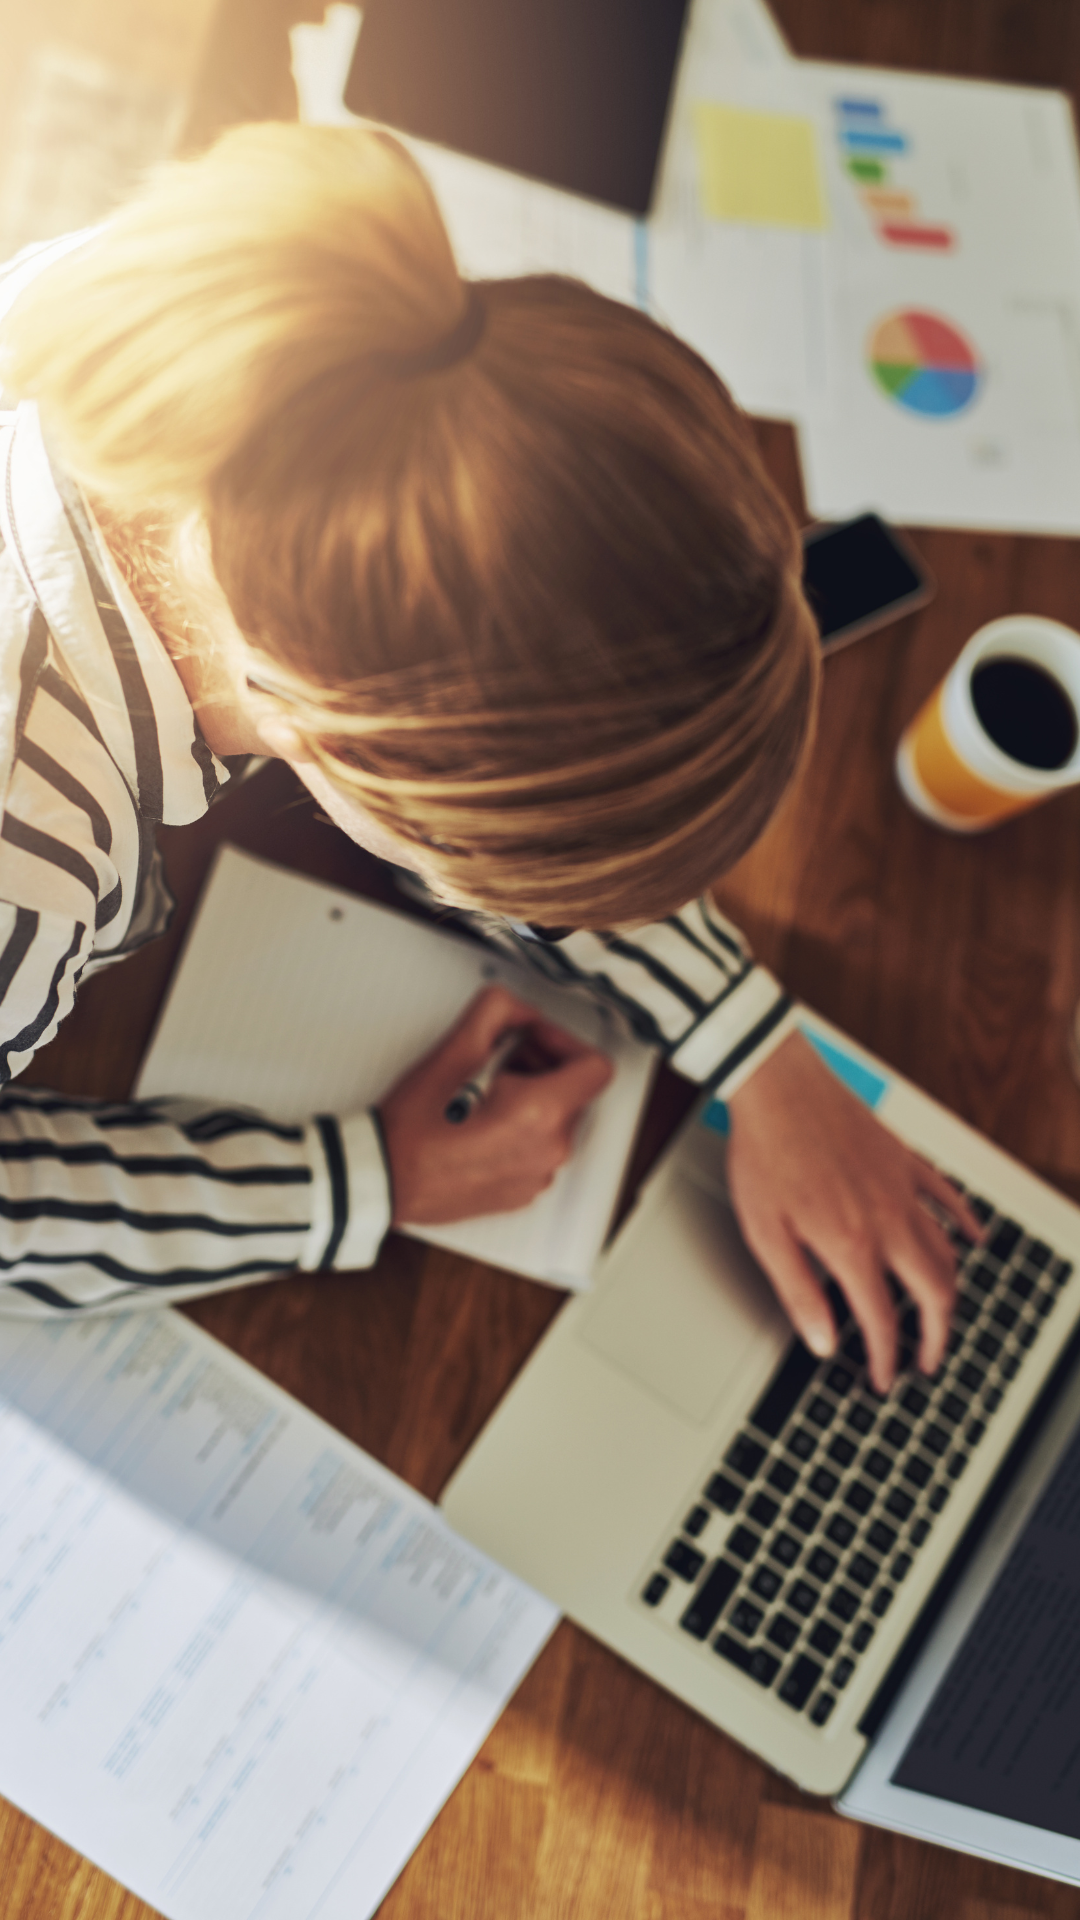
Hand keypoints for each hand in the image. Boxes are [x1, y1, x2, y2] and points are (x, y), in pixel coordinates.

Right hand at [378, 985, 613, 1226]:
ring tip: (484, 1093)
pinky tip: (480, 1125)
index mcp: (541, 1113)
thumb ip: (496, 1012)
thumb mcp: (454, 1050)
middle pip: (573, 1093)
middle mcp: (549, 1150)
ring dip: (531, 1099)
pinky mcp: (521, 1193)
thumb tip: (519, 1011)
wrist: (384, 1180)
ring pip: (555, 1122)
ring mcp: (537, 1176)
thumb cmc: (413, 1126)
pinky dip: (520, 1132)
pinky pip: (537, 1151)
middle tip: (499, 1060)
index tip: (534, 1041)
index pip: (595, 1067)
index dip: (565, 1043)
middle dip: (542, 1067)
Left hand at [725, 1032, 982, 1391]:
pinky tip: (975, 1237)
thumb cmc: (764, 1154)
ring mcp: (902, 1190)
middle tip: (928, 1360)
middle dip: (937, 1336)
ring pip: (946, 1251)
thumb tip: (823, 1342)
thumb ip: (799, 1292)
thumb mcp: (766, 1235)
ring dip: (950, 1289)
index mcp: (850, 1246)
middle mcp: (887, 1222)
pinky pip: (949, 1197)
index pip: (882, 1319)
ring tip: (943, 1314)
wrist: (777, 1086)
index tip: (883, 1377)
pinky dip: (966, 1223)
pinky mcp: (905, 1161)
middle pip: (932, 1293)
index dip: (886, 1357)